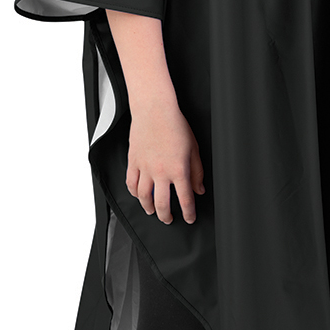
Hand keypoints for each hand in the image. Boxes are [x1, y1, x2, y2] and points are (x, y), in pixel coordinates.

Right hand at [125, 96, 205, 224]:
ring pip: (144, 197)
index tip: (190, 218)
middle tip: (169, 219)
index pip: (185, 199)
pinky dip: (134, 193)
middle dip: (166, 216)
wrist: (155, 110)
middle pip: (162, 204)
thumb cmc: (175, 125)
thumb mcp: (194, 148)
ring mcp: (145, 167)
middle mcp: (161, 171)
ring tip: (153, 211)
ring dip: (149, 208)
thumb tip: (198, 189)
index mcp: (178, 169)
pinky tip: (138, 195)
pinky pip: (131, 183)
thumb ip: (197, 171)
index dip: (188, 212)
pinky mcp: (133, 161)